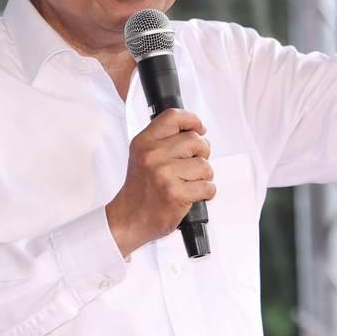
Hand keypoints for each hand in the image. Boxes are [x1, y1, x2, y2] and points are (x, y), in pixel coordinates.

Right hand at [105, 109, 214, 256]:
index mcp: (144, 142)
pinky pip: (208, 187)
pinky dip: (206, 193)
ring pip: (204, 165)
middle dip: (202, 153)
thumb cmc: (139, 189)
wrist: (128, 219)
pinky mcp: (175, 194)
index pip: (173, 116)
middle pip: (195, 140)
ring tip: (190, 183)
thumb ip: (164, 141)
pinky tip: (192, 195)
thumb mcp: (142, 156)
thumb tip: (197, 131)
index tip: (200, 128)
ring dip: (204, 176)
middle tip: (194, 164)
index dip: (192, 120)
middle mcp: (152, 155)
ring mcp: (164, 175)